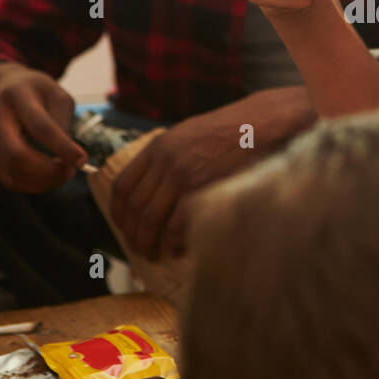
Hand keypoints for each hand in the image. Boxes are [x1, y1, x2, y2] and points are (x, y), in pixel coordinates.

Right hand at [0, 61, 86, 193]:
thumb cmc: (32, 90)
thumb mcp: (55, 92)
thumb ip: (63, 120)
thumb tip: (69, 155)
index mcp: (17, 95)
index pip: (40, 127)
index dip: (62, 147)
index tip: (82, 160)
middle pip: (17, 155)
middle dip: (48, 172)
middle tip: (70, 172)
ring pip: (11, 172)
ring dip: (42, 182)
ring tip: (62, 175)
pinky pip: (7, 179)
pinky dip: (31, 185)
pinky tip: (47, 178)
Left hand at [111, 107, 259, 259]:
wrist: (260, 124)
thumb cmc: (230, 130)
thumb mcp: (189, 134)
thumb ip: (168, 156)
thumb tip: (155, 186)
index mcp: (158, 147)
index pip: (123, 185)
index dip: (118, 212)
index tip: (122, 226)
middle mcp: (165, 161)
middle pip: (135, 207)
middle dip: (133, 234)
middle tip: (139, 249)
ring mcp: (182, 176)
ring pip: (150, 219)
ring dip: (149, 242)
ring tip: (154, 254)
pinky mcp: (201, 190)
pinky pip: (176, 226)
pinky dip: (173, 243)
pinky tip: (177, 249)